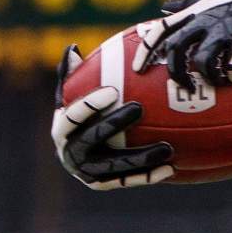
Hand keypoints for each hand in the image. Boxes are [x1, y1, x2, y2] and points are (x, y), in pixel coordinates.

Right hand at [51, 44, 174, 189]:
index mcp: (61, 128)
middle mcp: (69, 152)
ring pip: (113, 166)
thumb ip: (72, 73)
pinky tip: (170, 168)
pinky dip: (146, 176)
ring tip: (166, 147)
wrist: (83, 148)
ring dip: (139, 158)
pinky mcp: (102, 184)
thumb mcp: (73, 92)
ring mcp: (85, 171)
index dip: (90, 104)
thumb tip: (72, 48)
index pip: (72, 115)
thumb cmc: (83, 111)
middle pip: (92, 138)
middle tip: (139, 108)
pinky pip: (125, 181)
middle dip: (114, 123)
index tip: (113, 90)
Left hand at [132, 0, 231, 89]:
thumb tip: (164, 8)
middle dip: (176, 74)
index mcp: (196, 12)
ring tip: (216, 83)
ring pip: (202, 64)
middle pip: (177, 52)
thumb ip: (189, 5)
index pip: (161, 29)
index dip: (146, 51)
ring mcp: (224, 33)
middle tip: (183, 88)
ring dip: (207, 79)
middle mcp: (205, 22)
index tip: (138, 69)